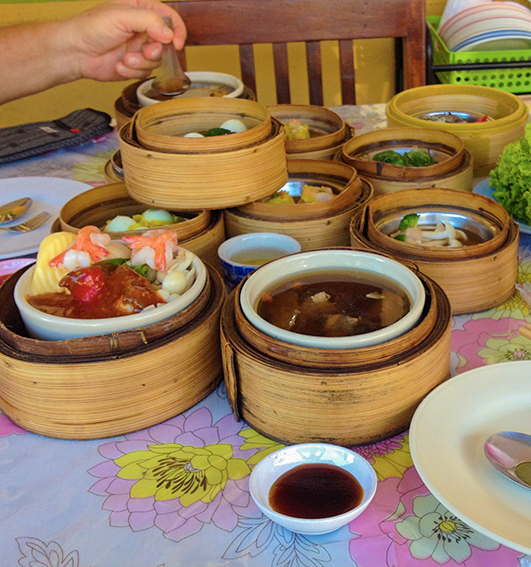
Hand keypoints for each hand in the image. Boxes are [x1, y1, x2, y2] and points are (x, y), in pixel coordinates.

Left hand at [67, 0, 186, 81]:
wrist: (76, 52)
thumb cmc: (91, 28)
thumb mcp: (121, 16)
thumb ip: (149, 21)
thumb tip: (169, 34)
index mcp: (141, 10)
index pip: (170, 17)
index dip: (177, 31)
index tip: (176, 44)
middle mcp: (143, 29)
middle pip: (166, 44)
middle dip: (154, 51)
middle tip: (145, 53)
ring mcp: (140, 48)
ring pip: (156, 61)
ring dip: (141, 63)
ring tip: (125, 59)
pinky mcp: (135, 66)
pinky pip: (145, 73)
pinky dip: (132, 72)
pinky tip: (119, 65)